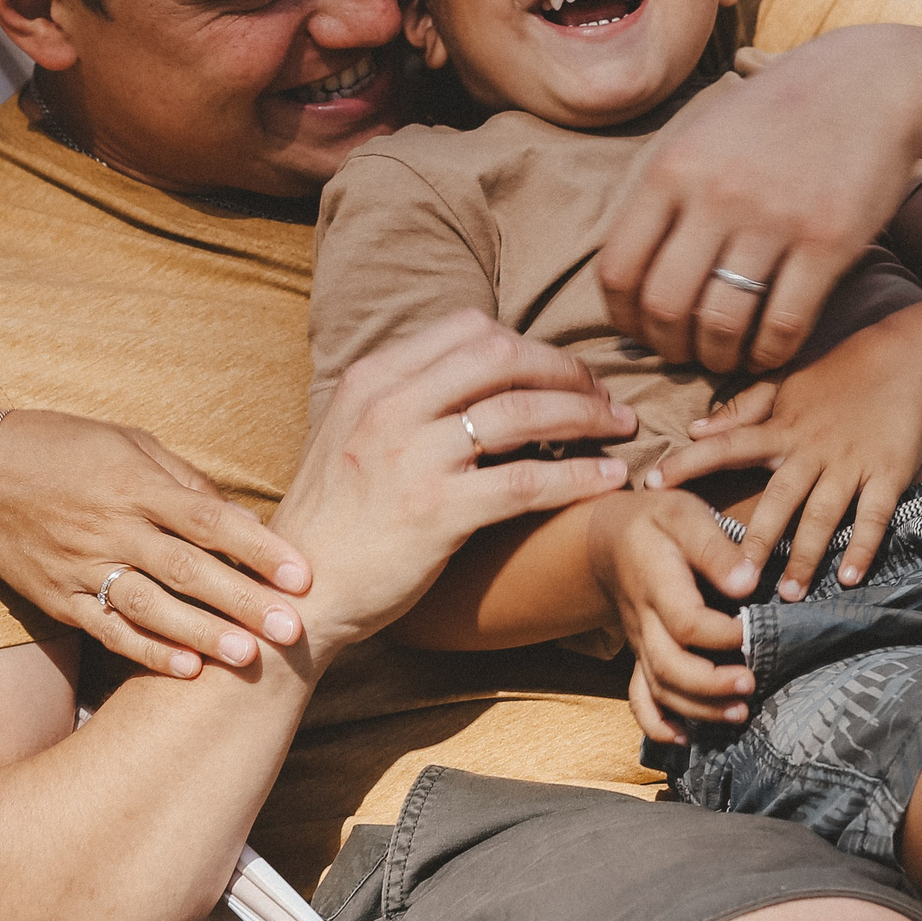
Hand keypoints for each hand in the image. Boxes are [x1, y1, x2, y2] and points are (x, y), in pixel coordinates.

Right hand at [0, 409, 314, 678]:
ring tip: (248, 659)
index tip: (301, 575)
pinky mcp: (58, 598)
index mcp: (136, 484)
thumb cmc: (62, 447)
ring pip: (151, 607)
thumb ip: (184, 481)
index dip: (259, 548)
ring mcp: (83, 566)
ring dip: (202, 635)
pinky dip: (146, 652)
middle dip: (243, 602)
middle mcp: (113, 527)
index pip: (210, 519)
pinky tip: (185, 670)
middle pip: (188, 569)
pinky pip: (108, 630)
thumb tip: (240, 518)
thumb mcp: (128, 442)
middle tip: (292, 631)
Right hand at [272, 312, 636, 660]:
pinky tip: (608, 477)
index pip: (469, 330)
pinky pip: (526, 481)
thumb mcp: (353, 431)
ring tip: (620, 429)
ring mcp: (412, 457)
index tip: (561, 371)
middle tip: (602, 395)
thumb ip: (408, 397)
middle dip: (566, 370)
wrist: (301, 591)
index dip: (528, 344)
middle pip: (503, 356)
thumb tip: (479, 376)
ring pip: (522, 412)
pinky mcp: (436, 512)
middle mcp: (391, 405)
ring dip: (585, 415)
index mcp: (374, 377)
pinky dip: (577, 475)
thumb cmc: (338, 517)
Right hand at [583, 490, 757, 742]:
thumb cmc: (656, 522)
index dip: (720, 636)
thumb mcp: (685, 515)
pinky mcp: (641, 656)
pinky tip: (684, 738)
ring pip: (659, 689)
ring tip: (739, 712)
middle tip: (750, 684)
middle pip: (669, 666)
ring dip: (698, 709)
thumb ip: (716, 548)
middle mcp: (643, 619)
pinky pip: (638, 698)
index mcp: (656, 581)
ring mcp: (639, 643)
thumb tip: (748, 582)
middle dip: (711, 685)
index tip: (750, 632)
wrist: (609, 538)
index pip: (685, 621)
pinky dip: (657, 725)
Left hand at [597, 27, 921, 373]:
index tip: (641, 331)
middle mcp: (716, 194)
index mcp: (673, 169)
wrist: (872, 82)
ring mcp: (774, 218)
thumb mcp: (705, 132)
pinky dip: (770, 353)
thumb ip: (666, 193)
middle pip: (664, 306)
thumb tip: (628, 272)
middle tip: (685, 352)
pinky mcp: (829, 241)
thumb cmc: (779, 114)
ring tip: (725, 357)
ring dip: (718, 357)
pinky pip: (784, 323)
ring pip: (721, 323)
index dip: (623, 318)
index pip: (618, 269)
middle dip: (669, 346)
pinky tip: (770, 350)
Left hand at [649, 316, 921, 599]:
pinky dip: (863, 548)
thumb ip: (741, 409)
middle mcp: (810, 450)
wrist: (902, 361)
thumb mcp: (783, 384)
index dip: (689, 464)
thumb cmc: (834, 376)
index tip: (653, 486)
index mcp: (780, 428)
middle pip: (779, 499)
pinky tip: (849, 579)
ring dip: (806, 556)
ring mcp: (849, 464)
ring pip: (823, 516)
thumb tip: (696, 430)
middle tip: (735, 579)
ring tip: (788, 594)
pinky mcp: (887, 474)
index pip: (726, 446)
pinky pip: (874, 516)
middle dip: (757, 540)